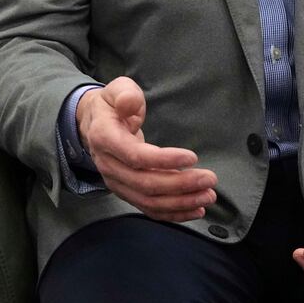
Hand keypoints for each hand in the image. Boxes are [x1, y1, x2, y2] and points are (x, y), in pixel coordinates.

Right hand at [77, 77, 216, 222]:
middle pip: (145, 183)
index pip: (135, 156)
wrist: (93, 125)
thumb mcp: (117, 89)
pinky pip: (149, 208)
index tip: (192, 157)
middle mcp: (109, 166)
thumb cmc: (112, 105)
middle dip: (180, 184)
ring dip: (181, 202)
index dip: (164, 160)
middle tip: (209, 179)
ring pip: (149, 201)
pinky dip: (173, 213)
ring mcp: (116, 182)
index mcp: (105, 138)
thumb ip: (125, 94)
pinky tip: (195, 210)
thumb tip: (130, 104)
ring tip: (207, 196)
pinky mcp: (126, 192)